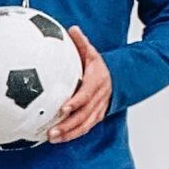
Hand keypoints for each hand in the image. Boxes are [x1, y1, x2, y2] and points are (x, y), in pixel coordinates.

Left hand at [48, 26, 111, 143]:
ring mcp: (98, 110)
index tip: (63, 108)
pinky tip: (57, 139)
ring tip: (52, 138)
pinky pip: (84, 129)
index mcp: (97, 82)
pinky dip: (71, 136)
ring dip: (68, 134)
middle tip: (52, 130)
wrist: (116, 79)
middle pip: (84, 115)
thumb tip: (72, 29)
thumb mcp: (92, 53)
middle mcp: (99, 99)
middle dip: (68, 125)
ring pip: (84, 125)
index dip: (76, 102)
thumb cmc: (97, 67)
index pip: (86, 95)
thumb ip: (82, 43)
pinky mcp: (95, 118)